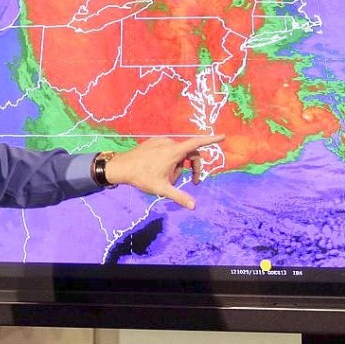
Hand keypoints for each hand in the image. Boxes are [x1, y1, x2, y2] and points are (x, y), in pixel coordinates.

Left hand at [104, 134, 224, 209]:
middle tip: (193, 183)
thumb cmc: (142, 177)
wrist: (121, 167)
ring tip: (168, 179)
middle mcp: (169, 143)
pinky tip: (159, 171)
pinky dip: (169, 160)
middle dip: (193, 168)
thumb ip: (179, 196)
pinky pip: (168, 150)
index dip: (211, 140)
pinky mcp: (153, 142)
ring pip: (178, 154)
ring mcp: (161, 141)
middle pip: (189, 154)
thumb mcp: (162, 189)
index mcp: (174, 152)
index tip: (223, 137)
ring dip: (178, 167)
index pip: (197, 143)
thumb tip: (193, 206)